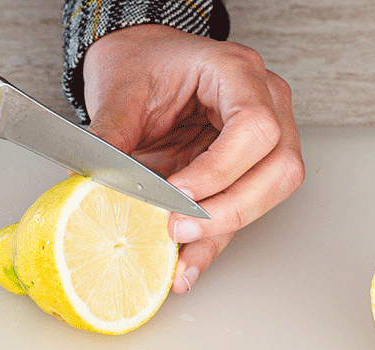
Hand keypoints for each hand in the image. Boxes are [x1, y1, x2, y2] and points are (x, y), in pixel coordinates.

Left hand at [82, 24, 304, 293]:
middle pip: (279, 168)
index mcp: (237, 71)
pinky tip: (188, 263)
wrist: (142, 60)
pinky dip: (215, 240)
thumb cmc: (141, 62)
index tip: (179, 194)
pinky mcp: (251, 169)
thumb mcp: (119, 91)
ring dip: (226, 228)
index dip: (220, 169)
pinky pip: (245, 210)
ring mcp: (268, 137)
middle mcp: (267, 102)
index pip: (254, 127)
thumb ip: (111, 135)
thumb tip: (95, 184)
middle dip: (231, 208)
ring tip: (181, 253)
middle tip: (180, 227)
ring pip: (273, 193)